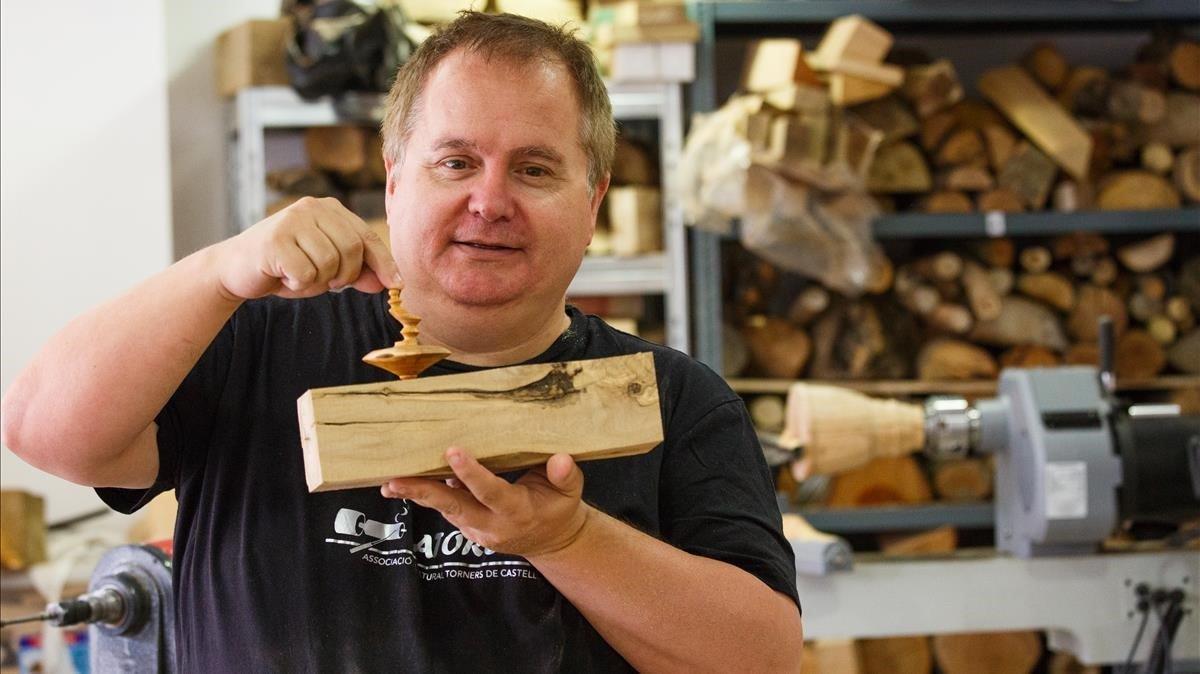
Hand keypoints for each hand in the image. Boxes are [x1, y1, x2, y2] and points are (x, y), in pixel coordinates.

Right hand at [215, 197, 400, 300]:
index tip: (397, 284)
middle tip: (325, 282)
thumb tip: (391, 281)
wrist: (236, 269)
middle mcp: (312, 207)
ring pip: (330, 262)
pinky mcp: (275, 239)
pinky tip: (283, 275)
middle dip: (344, 275)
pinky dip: (298, 283)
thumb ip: (357, 271)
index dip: (384, 263)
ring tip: (299, 274)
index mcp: (330, 209)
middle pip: (353, 249)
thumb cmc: (287, 267)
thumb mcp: (328, 269)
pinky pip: (306, 273)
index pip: (367, 237)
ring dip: (318, 280)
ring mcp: (292, 220)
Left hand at [381, 448, 590, 558]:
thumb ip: (565, 475)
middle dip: (423, 493)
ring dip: (417, 495)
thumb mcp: (571, 492)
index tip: (453, 452)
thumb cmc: (560, 508)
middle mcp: (493, 525)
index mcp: (518, 512)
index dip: (472, 474)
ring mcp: (478, 532)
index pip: (491, 492)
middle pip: (454, 507)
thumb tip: (560, 459)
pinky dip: (427, 496)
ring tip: (389, 482)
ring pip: (445, 510)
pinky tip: (407, 482)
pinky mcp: (469, 530)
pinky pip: (447, 510)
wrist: (553, 542)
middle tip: (394, 481)